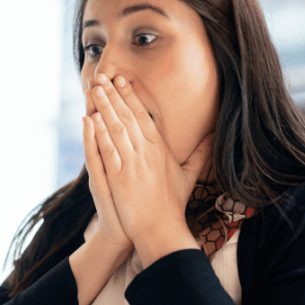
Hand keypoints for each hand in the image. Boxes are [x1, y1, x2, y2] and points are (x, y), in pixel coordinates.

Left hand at [88, 74, 213, 263]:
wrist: (160, 228)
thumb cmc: (173, 204)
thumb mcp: (189, 175)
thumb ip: (201, 152)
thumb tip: (214, 134)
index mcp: (161, 148)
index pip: (144, 115)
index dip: (131, 96)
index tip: (121, 80)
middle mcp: (146, 152)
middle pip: (127, 116)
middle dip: (113, 94)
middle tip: (101, 76)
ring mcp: (131, 164)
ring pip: (115, 128)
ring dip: (103, 106)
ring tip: (92, 89)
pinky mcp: (118, 177)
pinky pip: (106, 150)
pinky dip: (97, 133)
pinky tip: (90, 118)